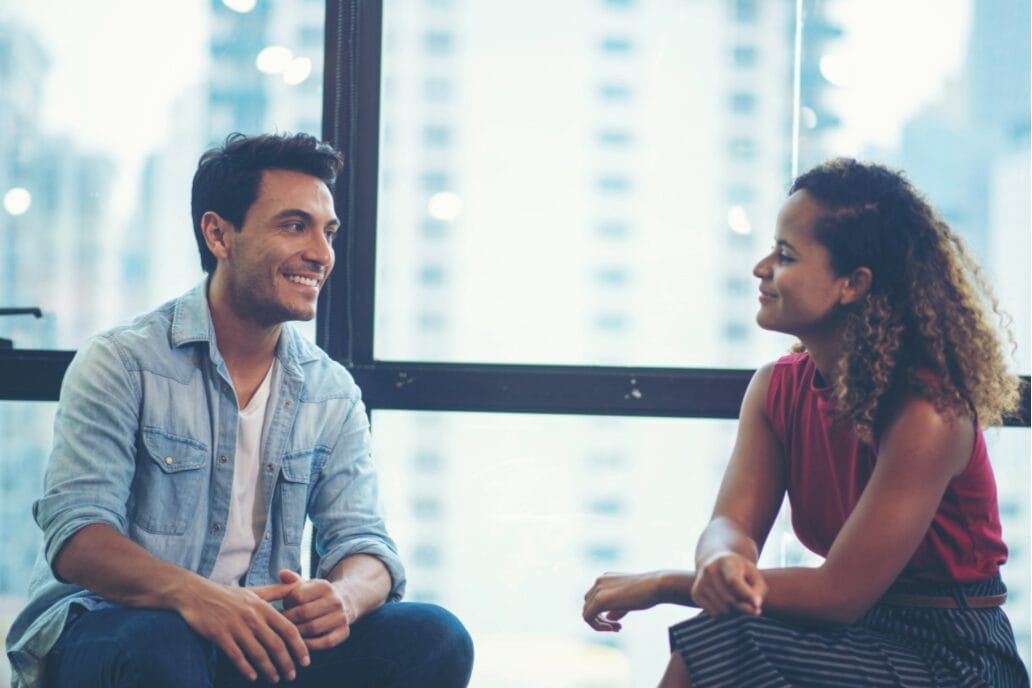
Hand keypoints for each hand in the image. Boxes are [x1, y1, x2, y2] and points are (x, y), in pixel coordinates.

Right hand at [177, 578, 309, 683]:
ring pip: (258, 653)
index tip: (305, 660)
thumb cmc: (228, 595)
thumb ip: (277, 591)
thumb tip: (299, 586)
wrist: (196, 594)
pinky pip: (236, 656)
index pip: (288, 629)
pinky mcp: (219, 634)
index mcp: (263, 607)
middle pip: (276, 644)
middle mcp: (252, 617)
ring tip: (275, 679)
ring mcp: (235, 626)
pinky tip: (253, 677)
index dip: (299, 646)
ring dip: (269, 669)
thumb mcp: (255, 591)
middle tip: (292, 676)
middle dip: (286, 663)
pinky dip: (246, 668)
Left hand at [255, 569, 355, 650]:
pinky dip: (310, 644)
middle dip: (288, 620)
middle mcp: (335, 600)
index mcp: (325, 586)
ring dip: (297, 633)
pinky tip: (300, 643)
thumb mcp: (307, 585)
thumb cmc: (317, 596)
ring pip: (313, 628)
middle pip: (304, 613)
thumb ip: (293, 581)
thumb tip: (282, 573)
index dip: (286, 603)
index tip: (281, 607)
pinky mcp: (344, 632)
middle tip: (278, 624)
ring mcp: (341, 617)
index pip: (297, 595)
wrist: (345, 602)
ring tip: (287, 633)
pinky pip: (325, 642)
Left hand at [582, 571, 662, 631]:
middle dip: (601, 620)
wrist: (656, 586)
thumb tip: (608, 618)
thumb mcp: (628, 600)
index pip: (594, 599)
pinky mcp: (600, 599)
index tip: (619, 624)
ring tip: (617, 629)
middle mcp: (600, 581)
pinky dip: (597, 626)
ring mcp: (598, 589)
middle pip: (588, 605)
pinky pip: (588, 617)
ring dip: (600, 624)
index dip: (603, 615)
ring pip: (586, 612)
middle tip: (618, 628)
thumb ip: (616, 608)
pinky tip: (612, 628)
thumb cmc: (648, 592)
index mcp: (606, 578)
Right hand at [691, 552, 765, 616]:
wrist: (716, 562)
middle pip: (730, 599)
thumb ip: (758, 589)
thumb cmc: (740, 571)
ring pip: (722, 609)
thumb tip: (755, 606)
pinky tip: (726, 603)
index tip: (757, 606)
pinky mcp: (695, 592)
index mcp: (726, 561)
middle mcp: (710, 569)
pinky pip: (713, 613)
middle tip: (751, 606)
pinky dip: (723, 613)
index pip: (733, 581)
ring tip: (738, 603)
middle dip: (743, 607)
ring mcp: (700, 581)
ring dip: (734, 611)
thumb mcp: (753, 574)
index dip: (746, 595)